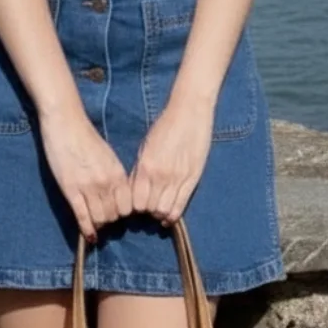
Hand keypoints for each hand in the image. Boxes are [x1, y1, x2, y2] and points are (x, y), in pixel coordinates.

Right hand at [39, 106, 132, 241]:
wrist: (65, 123)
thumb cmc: (86, 138)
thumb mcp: (108, 156)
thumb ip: (114, 176)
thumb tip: (117, 195)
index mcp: (118, 173)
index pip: (127, 206)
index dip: (122, 214)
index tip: (117, 215)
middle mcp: (106, 183)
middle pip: (114, 215)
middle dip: (110, 221)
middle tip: (104, 222)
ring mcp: (88, 187)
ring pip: (99, 219)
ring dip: (98, 225)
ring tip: (95, 226)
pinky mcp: (70, 190)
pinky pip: (82, 216)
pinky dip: (86, 229)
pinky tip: (88, 237)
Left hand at [130, 96, 213, 224]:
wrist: (190, 112)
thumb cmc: (165, 126)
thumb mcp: (146, 147)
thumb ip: (140, 170)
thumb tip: (135, 189)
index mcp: (146, 166)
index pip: (135, 200)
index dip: (133, 206)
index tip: (134, 205)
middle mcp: (161, 176)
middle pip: (149, 209)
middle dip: (146, 212)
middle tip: (146, 210)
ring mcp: (179, 178)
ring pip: (165, 211)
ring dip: (159, 214)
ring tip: (158, 212)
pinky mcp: (193, 179)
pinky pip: (181, 205)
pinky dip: (173, 214)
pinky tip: (169, 215)